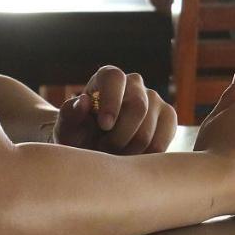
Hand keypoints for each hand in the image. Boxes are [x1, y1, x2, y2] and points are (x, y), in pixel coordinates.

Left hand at [53, 66, 175, 154]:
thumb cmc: (78, 134)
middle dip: (119, 137)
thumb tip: (83, 102)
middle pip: (137, 107)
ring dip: (128, 152)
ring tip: (113, 156)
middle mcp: (134, 83)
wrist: (93, 148)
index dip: (111, 101)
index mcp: (108, 78)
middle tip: (104, 150)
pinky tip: (131, 157)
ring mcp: (155, 99)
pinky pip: (161, 142)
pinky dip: (144, 157)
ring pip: (148, 131)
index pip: (114, 78)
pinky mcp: (168, 118)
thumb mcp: (67, 127)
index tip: (104, 126)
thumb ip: (70, 114)